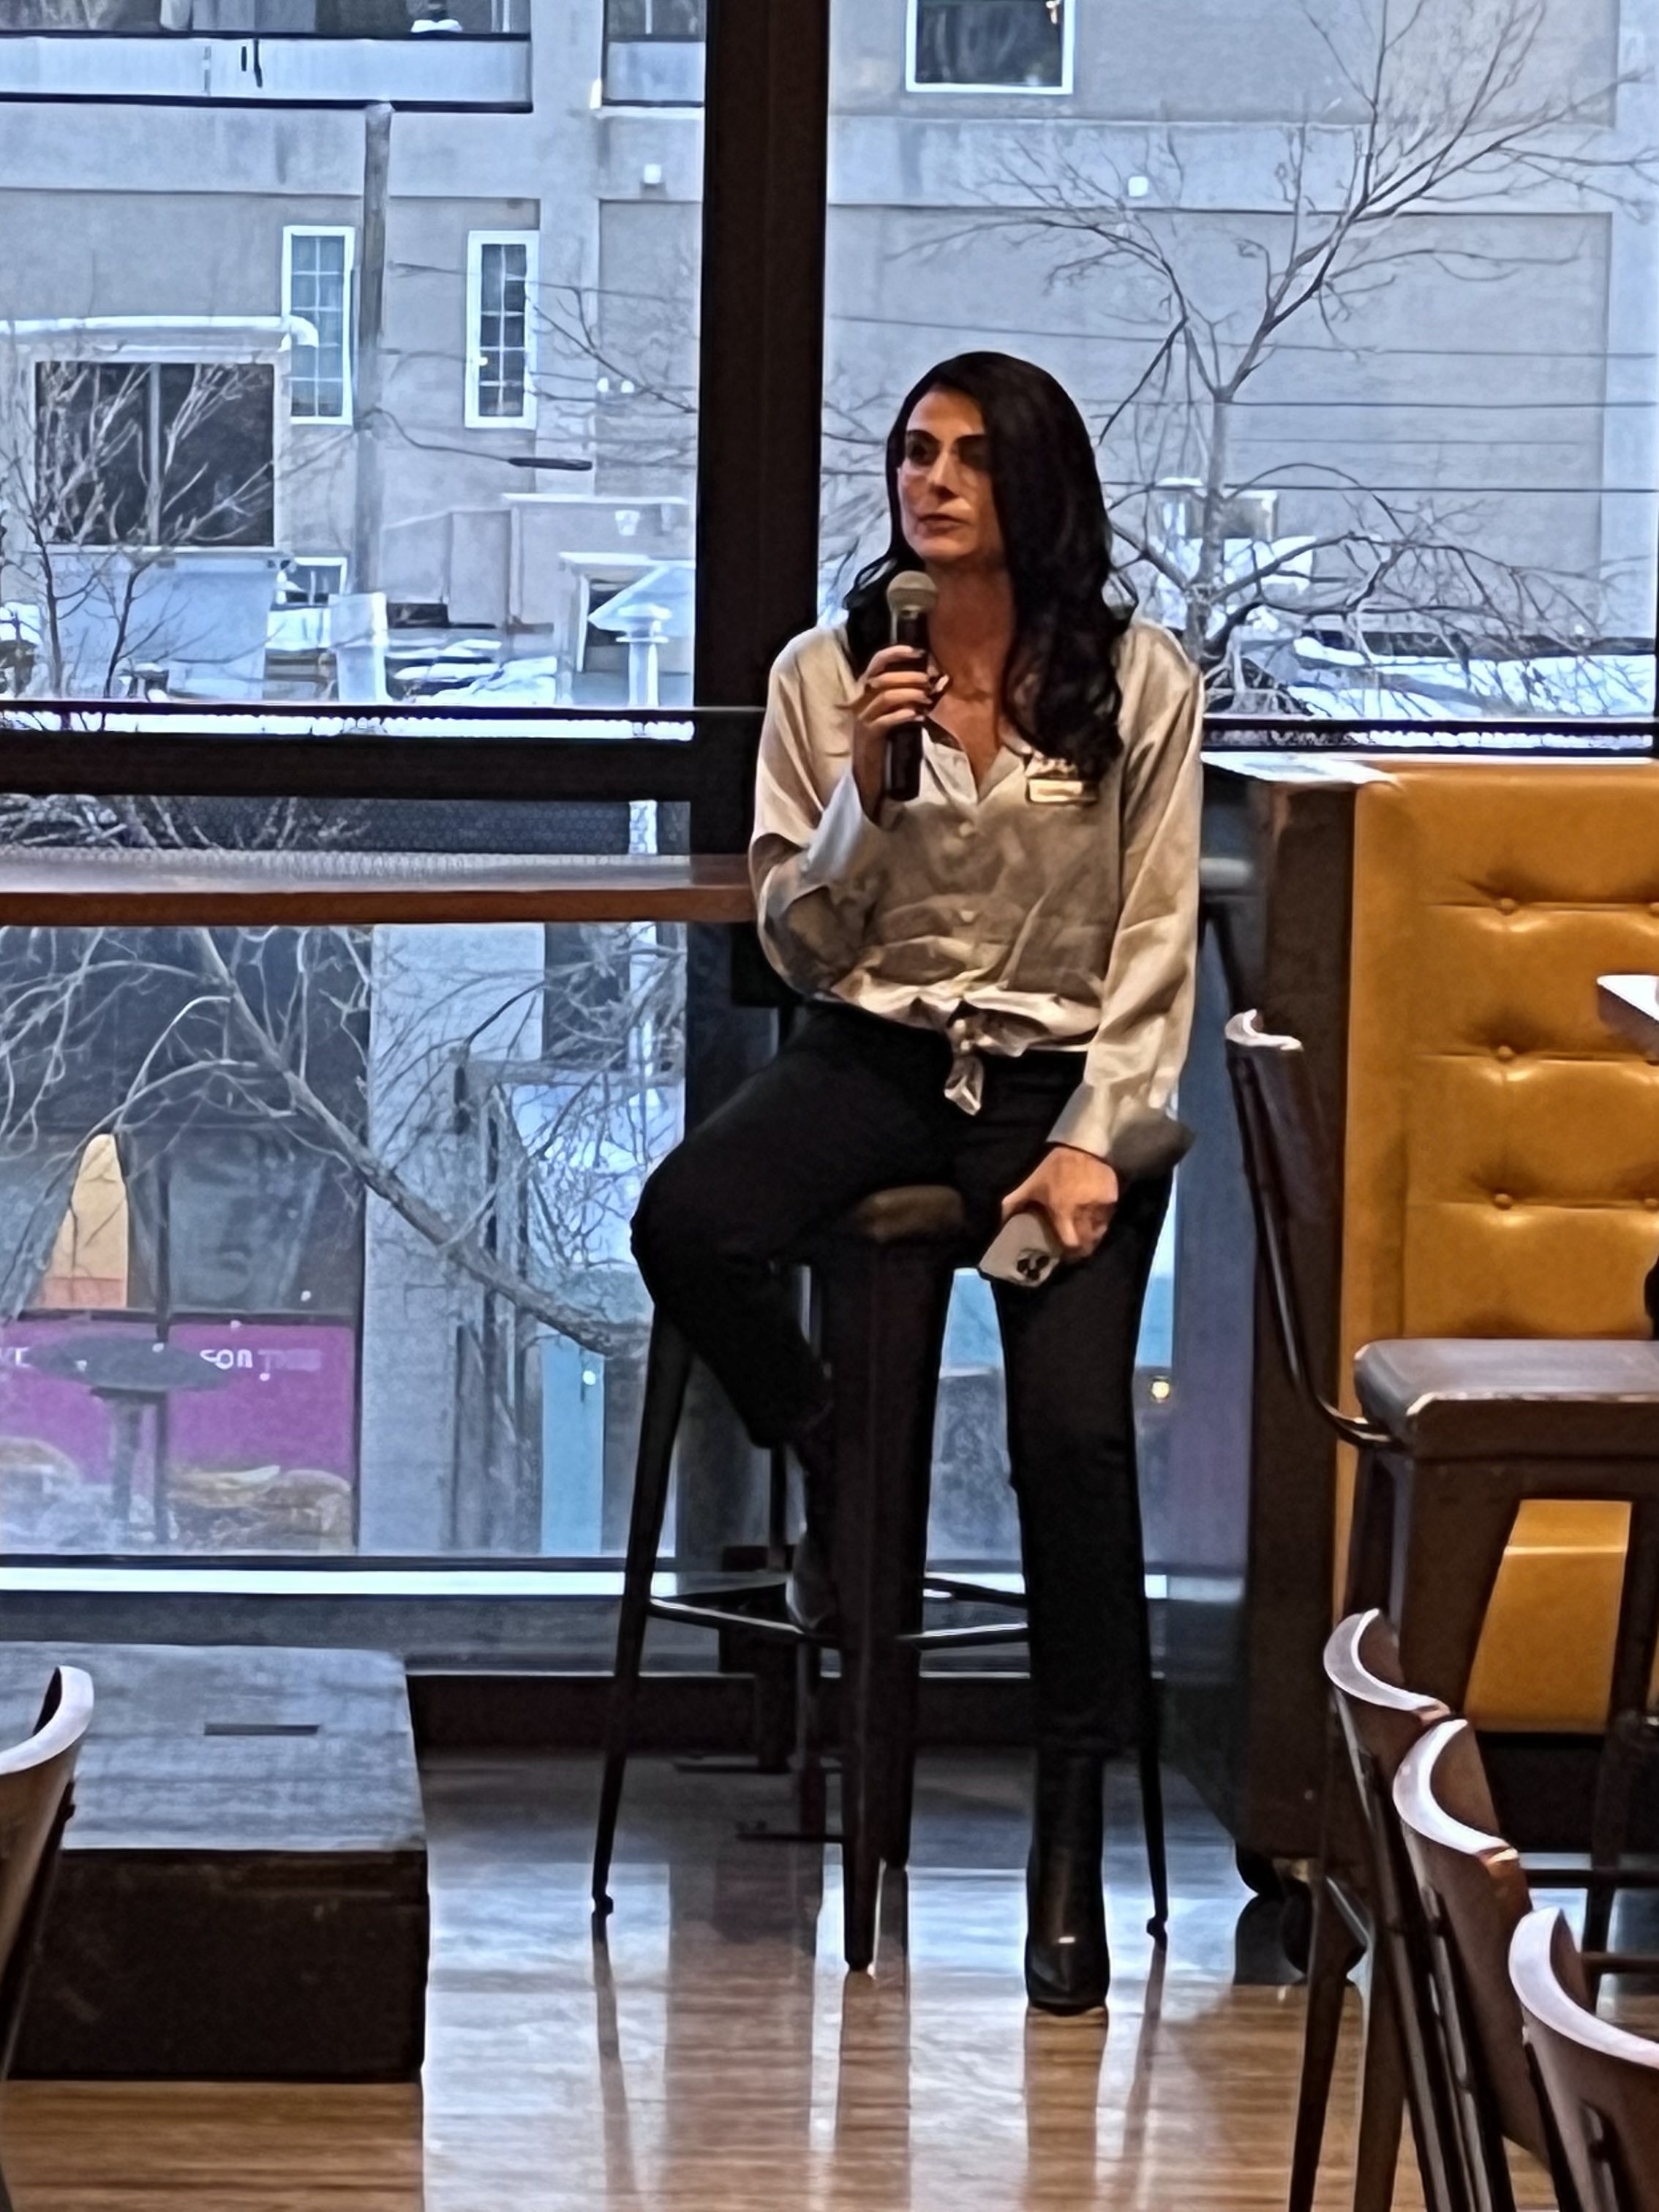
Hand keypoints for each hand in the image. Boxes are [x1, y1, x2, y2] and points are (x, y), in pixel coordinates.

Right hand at [849, 644, 947, 816]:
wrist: (868, 775)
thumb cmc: (886, 742)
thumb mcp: (896, 713)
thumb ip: (911, 696)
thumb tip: (938, 680)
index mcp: (865, 692)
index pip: (876, 662)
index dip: (895, 653)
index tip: (919, 651)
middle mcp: (859, 702)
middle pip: (883, 678)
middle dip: (910, 676)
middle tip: (930, 681)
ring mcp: (862, 719)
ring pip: (886, 696)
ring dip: (911, 694)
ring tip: (927, 699)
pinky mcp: (868, 737)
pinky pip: (886, 720)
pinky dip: (904, 715)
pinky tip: (919, 717)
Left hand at [1001, 1146, 1119, 1263]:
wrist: (1079, 1146)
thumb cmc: (1051, 1168)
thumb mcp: (1029, 1184)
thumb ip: (1012, 1204)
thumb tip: (999, 1223)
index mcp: (1063, 1211)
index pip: (1071, 1244)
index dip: (1070, 1254)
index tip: (1067, 1256)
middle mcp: (1084, 1211)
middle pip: (1089, 1242)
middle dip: (1084, 1247)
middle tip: (1078, 1247)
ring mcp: (1101, 1205)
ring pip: (1100, 1230)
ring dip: (1094, 1234)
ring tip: (1087, 1233)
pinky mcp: (1112, 1198)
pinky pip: (1109, 1216)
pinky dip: (1103, 1219)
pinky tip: (1095, 1215)